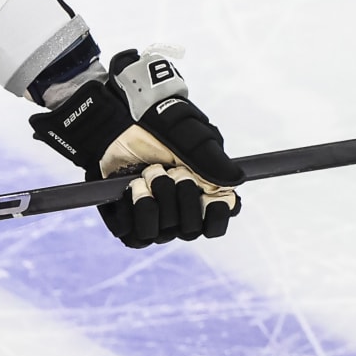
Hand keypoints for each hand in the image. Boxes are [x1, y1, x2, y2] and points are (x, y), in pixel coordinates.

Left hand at [29, 47, 242, 248]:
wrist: (119, 120)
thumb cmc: (160, 127)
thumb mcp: (193, 139)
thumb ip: (214, 162)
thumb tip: (236, 182)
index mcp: (200, 195)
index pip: (215, 225)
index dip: (215, 217)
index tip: (212, 198)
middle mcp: (177, 212)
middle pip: (190, 230)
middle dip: (182, 197)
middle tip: (171, 170)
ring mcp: (152, 218)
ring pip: (162, 234)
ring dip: (158, 201)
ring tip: (147, 174)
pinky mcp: (126, 221)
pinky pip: (134, 236)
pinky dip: (136, 209)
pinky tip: (133, 186)